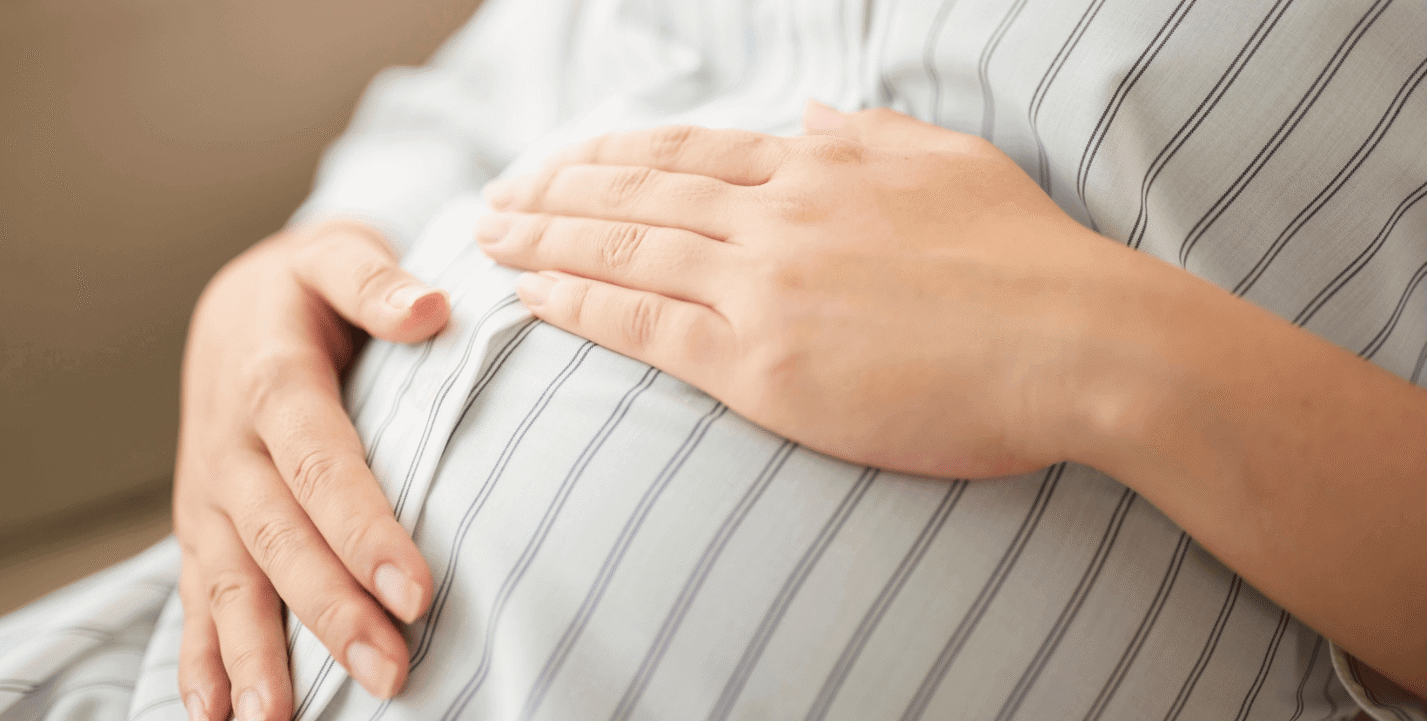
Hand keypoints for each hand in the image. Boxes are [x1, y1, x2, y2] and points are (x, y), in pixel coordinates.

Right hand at [174, 220, 447, 720]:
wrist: (237, 301)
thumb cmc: (307, 284)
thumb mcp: (336, 253)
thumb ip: (376, 279)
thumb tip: (430, 309)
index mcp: (270, 379)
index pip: (321, 463)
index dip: (363, 528)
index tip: (415, 590)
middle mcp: (229, 445)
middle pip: (279, 538)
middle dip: (330, 611)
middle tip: (387, 672)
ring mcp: (207, 491)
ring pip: (228, 579)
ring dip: (254, 653)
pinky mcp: (202, 523)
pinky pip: (193, 592)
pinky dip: (199, 654)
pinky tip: (212, 711)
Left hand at [474, 104, 1147, 477]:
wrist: (1079, 341)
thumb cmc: (1030, 258)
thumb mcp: (948, 162)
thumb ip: (865, 136)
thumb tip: (807, 114)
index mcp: (818, 168)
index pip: (686, 155)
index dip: (611, 156)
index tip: (562, 163)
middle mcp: (776, 216)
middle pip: (635, 195)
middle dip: (553, 193)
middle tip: (494, 198)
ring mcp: (762, 287)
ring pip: (624, 252)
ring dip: (545, 242)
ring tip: (489, 240)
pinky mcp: (760, 365)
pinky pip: (644, 326)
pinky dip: (578, 307)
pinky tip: (530, 298)